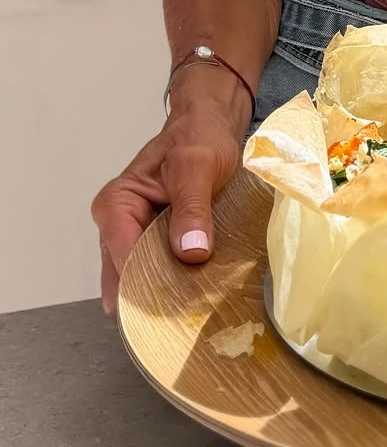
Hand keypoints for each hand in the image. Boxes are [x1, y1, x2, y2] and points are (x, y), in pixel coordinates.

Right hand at [91, 72, 247, 318]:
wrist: (209, 127)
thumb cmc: (199, 138)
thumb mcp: (198, 166)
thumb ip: (192, 208)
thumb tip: (190, 252)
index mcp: (116, 205)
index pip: (123, 257)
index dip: (148, 283)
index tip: (178, 305)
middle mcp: (117, 226)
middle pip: (128, 276)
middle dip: (155, 297)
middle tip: (187, 319)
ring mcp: (134, 238)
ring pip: (143, 280)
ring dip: (167, 294)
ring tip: (194, 313)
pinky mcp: (154, 245)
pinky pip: (160, 273)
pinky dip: (176, 284)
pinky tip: (196, 298)